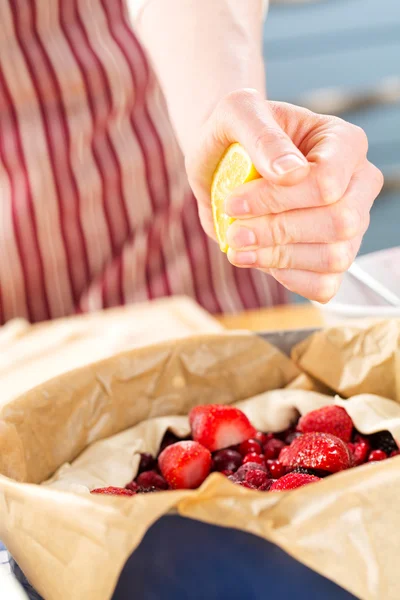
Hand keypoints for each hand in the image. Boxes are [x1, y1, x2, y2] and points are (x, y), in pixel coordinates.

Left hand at [186, 89, 382, 302]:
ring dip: (278, 258)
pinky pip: (324, 284)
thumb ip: (263, 137)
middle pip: (339, 223)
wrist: (222, 160)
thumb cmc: (232, 133)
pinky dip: (288, 278)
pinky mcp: (331, 257)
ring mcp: (349, 224)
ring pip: (335, 258)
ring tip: (238, 244)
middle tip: (234, 229)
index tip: (233, 201)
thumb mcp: (237, 115)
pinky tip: (258, 259)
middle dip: (279, 231)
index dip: (277, 199)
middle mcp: (357, 184)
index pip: (328, 182)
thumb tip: (291, 173)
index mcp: (344, 143)